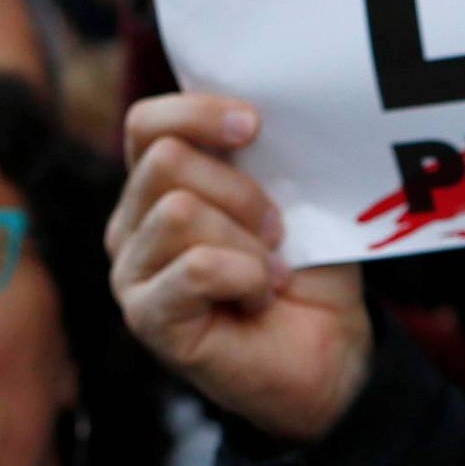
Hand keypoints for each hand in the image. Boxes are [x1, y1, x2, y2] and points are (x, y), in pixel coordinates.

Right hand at [107, 92, 372, 443]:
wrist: (333, 353)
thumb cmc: (308, 274)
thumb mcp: (290, 198)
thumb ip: (257, 157)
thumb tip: (249, 113)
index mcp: (160, 187)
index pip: (146, 124)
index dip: (196, 113)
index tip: (253, 127)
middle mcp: (131, 225)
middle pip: (166, 162)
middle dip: (241, 193)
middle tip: (276, 234)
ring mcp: (131, 272)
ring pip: (178, 212)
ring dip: (247, 243)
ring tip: (270, 273)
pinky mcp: (146, 316)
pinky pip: (196, 266)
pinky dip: (247, 279)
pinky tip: (259, 300)